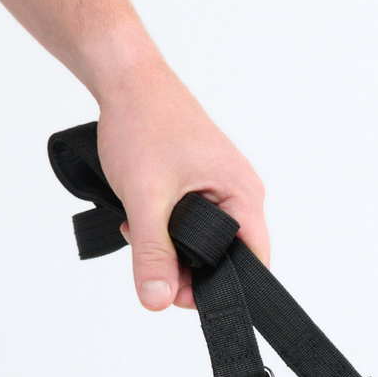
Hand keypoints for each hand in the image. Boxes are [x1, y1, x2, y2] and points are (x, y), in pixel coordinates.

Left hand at [96, 61, 267, 309]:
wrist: (125, 77)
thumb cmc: (145, 121)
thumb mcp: (146, 197)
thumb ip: (152, 253)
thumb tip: (156, 299)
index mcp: (244, 195)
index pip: (253, 262)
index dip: (222, 287)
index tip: (181, 295)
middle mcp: (241, 193)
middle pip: (227, 256)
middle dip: (188, 268)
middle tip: (151, 266)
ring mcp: (221, 187)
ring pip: (206, 240)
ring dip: (172, 247)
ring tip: (140, 232)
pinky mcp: (202, 183)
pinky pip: (193, 221)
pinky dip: (167, 228)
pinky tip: (142, 218)